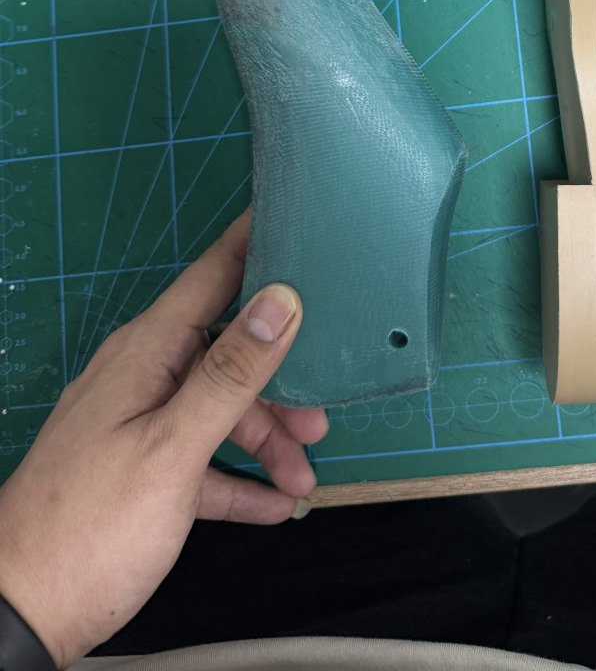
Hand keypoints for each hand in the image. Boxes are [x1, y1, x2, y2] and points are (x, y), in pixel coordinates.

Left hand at [0, 210, 328, 667]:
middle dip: (281, 379)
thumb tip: (281, 297)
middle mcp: (142, 378)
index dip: (257, 245)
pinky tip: (275, 506)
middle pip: (227, 353)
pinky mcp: (139, 475)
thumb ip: (230, 373)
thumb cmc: (92, 527)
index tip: (303, 219)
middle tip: (323, 415)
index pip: (212, 276)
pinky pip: (202, 462)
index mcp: (146, 354)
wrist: (18, 617)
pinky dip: (239, 479)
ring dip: (266, 441)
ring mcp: (138, 426)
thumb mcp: (173, 448)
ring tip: (304, 480)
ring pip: (219, 412)